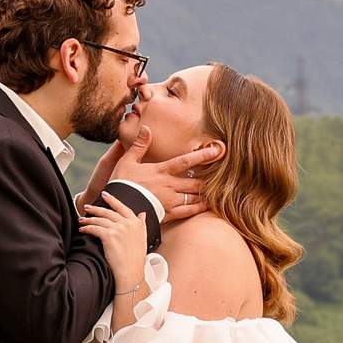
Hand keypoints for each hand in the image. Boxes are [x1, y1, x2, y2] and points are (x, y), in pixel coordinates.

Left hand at [80, 193, 151, 307]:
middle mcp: (128, 223)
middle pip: (108, 212)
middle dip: (95, 208)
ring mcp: (119, 229)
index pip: (122, 207)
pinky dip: (87, 228)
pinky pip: (94, 228)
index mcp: (136, 223)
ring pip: (99, 220)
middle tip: (87, 207)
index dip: (112, 200)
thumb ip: (141, 225)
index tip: (105, 195)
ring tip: (82, 220)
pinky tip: (82, 230)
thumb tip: (142, 214)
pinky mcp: (109, 236)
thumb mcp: (143, 239)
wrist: (131, 273)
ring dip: (88, 219)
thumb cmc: (136, 260)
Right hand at [91, 123, 219, 223]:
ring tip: (218, 189)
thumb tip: (147, 128)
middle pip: (195, 181)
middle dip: (210, 178)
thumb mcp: (127, 161)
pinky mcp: (169, 214)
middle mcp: (169, 186)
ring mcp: (170, 201)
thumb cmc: (121, 184)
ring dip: (206, 192)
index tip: (216, 150)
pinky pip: (189, 211)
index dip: (202, 156)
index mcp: (161, 171)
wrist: (117, 208)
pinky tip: (208, 205)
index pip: (185, 161)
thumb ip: (139, 145)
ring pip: (194, 196)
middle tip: (224, 174)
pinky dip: (200, 207)